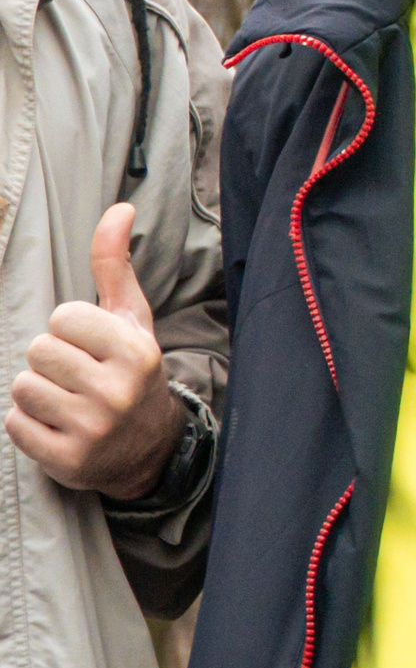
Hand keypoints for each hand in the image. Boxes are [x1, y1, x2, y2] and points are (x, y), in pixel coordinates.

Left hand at [8, 204, 179, 500]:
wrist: (148, 449)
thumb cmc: (130, 371)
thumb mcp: (130, 319)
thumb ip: (115, 265)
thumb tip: (119, 207)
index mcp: (136, 352)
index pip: (63, 317)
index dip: (70, 329)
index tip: (92, 347)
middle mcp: (117, 392)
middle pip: (39, 351)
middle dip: (51, 361)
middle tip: (78, 376)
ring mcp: (92, 429)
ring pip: (23, 387)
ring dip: (37, 392)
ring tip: (67, 401)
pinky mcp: (67, 460)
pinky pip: (15, 424)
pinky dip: (28, 424)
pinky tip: (58, 426)